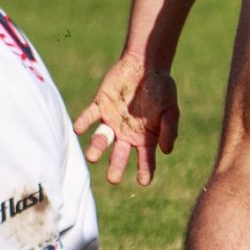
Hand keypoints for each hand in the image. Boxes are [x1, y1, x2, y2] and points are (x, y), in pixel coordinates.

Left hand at [75, 53, 179, 185]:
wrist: (145, 66)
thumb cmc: (162, 90)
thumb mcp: (171, 111)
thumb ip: (169, 130)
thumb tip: (166, 151)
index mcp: (146, 138)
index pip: (145, 159)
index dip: (145, 171)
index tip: (142, 182)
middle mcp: (126, 133)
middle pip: (119, 154)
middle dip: (115, 167)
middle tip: (112, 180)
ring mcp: (111, 120)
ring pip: (101, 138)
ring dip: (96, 148)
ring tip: (92, 158)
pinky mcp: (99, 106)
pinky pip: (89, 116)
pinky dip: (84, 122)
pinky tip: (78, 129)